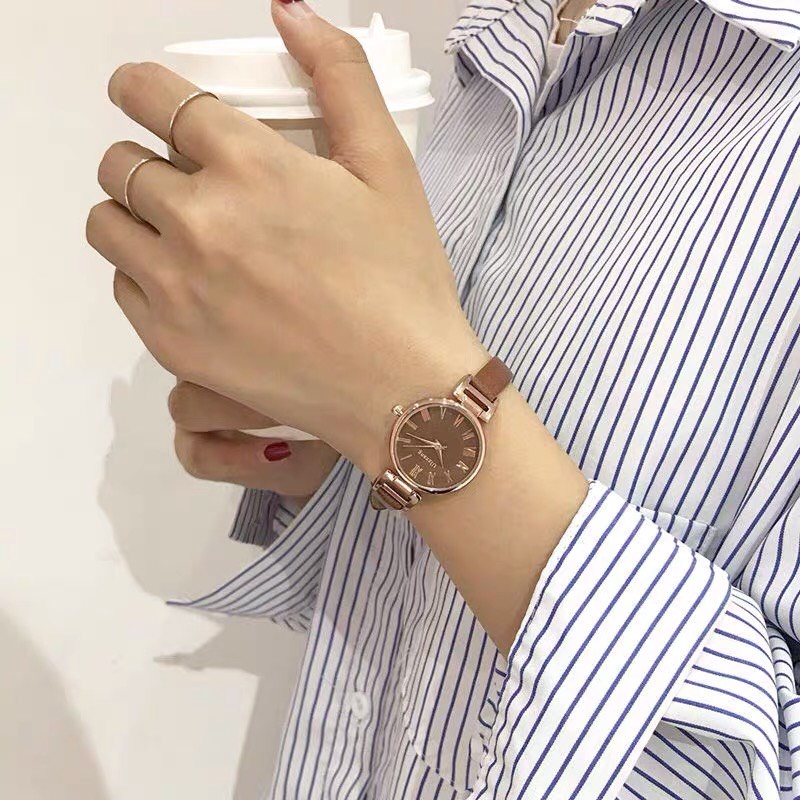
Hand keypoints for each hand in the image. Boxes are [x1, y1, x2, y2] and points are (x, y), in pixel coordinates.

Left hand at [86, 0, 486, 477]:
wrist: (401, 388)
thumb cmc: (402, 279)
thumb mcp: (388, 167)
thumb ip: (340, 77)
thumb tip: (291, 10)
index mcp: (248, 163)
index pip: (148, 95)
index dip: (138, 87)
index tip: (144, 96)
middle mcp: (197, 219)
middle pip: (118, 161)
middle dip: (144, 155)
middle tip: (186, 177)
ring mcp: (177, 286)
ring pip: (107, 224)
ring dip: (133, 214)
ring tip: (181, 230)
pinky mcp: (172, 342)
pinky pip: (123, 289)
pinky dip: (144, 276)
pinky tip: (193, 286)